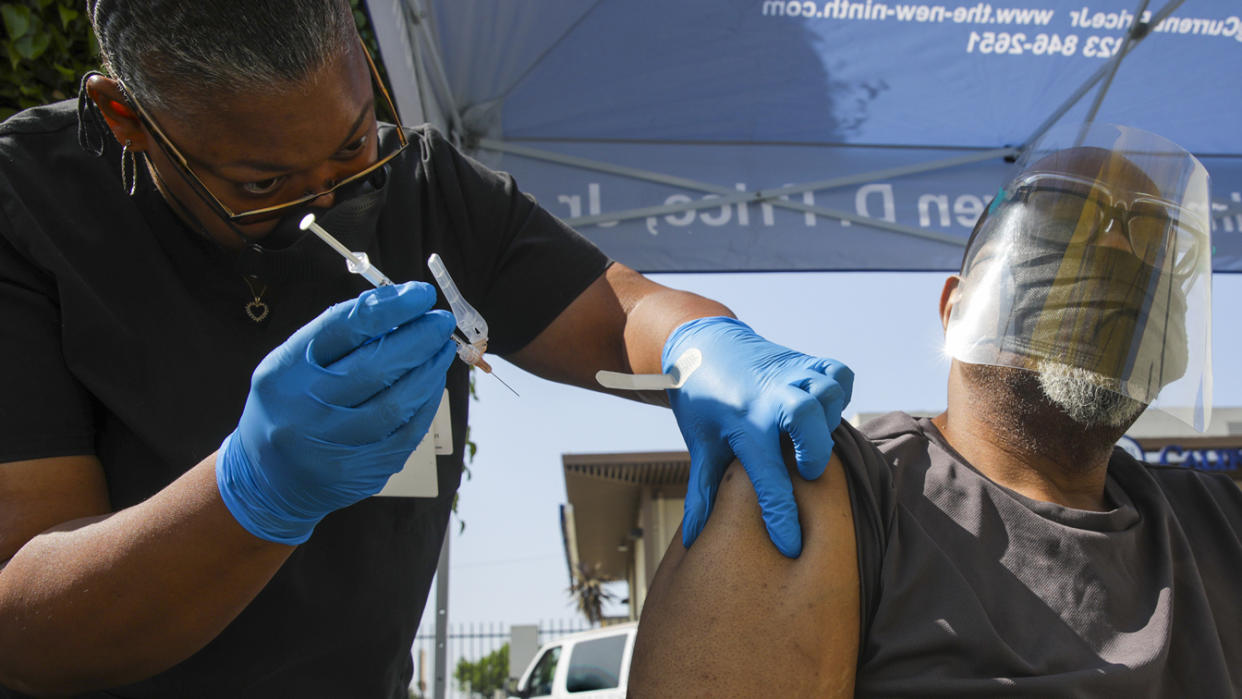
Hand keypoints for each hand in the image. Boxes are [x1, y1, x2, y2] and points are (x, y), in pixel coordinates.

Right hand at [217, 282, 456, 543]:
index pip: (344, 328)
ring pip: (397, 403)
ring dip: (429, 371)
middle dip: (419, 338)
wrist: (269, 482)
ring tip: (443, 350)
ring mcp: (332, 446)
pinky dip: (427, 403)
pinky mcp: (360, 471)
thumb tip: (401, 307)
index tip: (421, 294)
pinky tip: (433, 383)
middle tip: (441, 321)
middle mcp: (304, 410)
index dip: (390, 307)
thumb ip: (341, 337)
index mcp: (284, 372)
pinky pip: (407, 433)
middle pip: (376, 366)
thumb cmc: (290, 407)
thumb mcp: (294, 366)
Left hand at [663, 317, 852, 556]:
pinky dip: (840, 394)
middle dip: (814, 453)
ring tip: (809, 438)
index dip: (782, 517)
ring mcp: (790, 373)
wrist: (703, 345)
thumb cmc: (702, 401)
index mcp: (741, 423)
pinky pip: (838, 374)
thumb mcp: (700, 444)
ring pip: (826, 393)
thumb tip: (690, 538)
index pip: (767, 478)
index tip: (792, 547)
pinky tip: (824, 412)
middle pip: (805, 419)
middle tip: (804, 471)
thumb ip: (702, 490)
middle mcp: (768, 396)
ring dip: (828, 421)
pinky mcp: (804, 360)